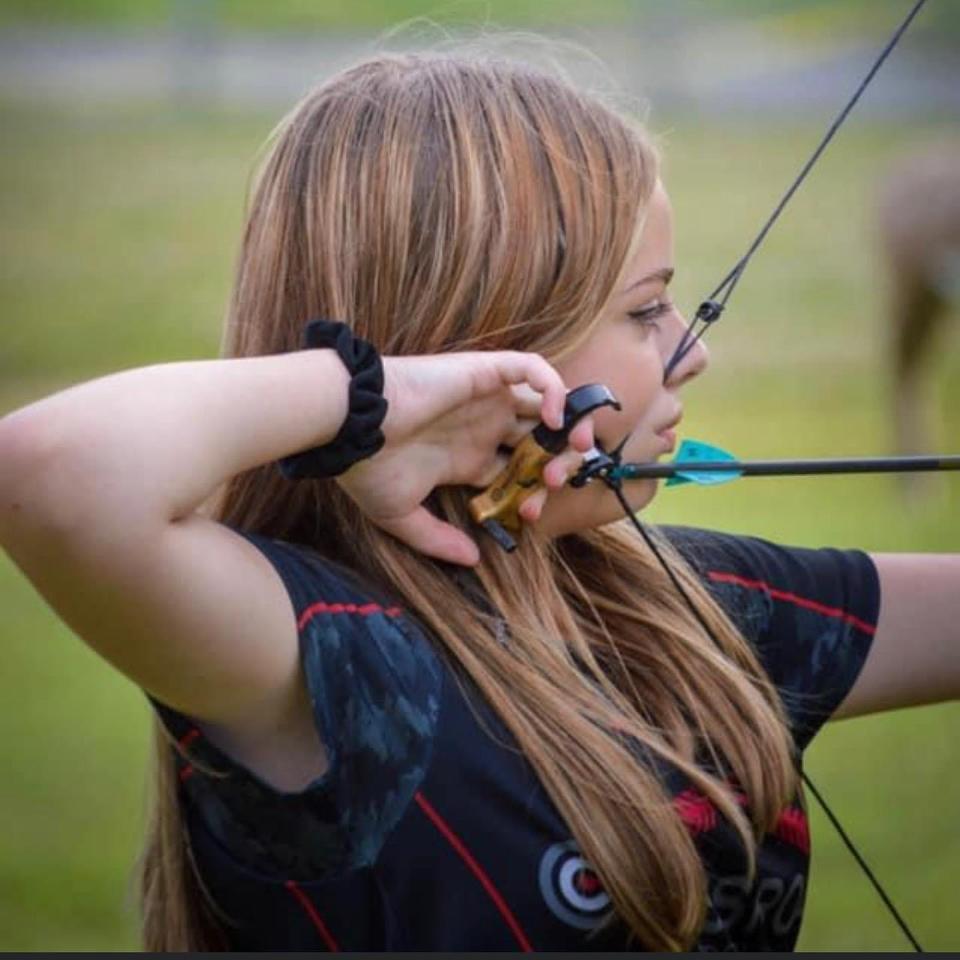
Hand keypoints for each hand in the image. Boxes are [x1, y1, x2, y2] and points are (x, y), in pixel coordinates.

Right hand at [335, 351, 593, 564]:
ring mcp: (485, 400)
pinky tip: (550, 417)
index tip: (528, 513)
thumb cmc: (367, 468)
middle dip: (559, 460)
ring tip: (575, 446)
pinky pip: (531, 368)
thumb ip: (437, 539)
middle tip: (559, 480)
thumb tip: (474, 560)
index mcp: (466, 459)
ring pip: (546, 404)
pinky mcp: (483, 372)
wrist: (349, 425)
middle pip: (539, 441)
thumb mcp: (400, 517)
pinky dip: (552, 387)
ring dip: (568, 422)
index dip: (531, 493)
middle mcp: (481, 428)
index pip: (517, 474)